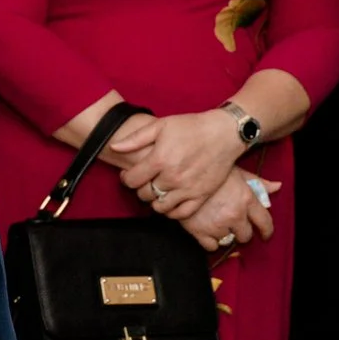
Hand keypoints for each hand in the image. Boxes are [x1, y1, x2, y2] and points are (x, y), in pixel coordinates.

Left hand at [114, 108, 242, 223]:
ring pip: (160, 206)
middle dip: (140, 189)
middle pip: (144, 194)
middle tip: (144, 182)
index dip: (126, 178)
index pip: (132, 180)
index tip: (129, 174)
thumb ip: (136, 138)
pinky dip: (171, 212)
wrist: (224, 133)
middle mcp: (173, 177)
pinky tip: (169, 201)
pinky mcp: (202, 195)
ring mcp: (188, 188)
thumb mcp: (161, 125)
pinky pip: (181, 214)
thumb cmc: (191, 127)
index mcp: (160, 159)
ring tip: (156, 191)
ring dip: (154, 201)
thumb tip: (114, 147)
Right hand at [183, 169, 272, 254]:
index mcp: (246, 199)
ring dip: (223, 234)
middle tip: (234, 224)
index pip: (265, 222)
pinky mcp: (199, 232)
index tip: (265, 235)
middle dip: (241, 231)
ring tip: (215, 222)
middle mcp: (234, 214)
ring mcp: (217, 225)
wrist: (180, 174)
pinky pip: (211, 246)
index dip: (267, 231)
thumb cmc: (209, 170)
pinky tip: (206, 230)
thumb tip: (277, 186)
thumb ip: (258, 182)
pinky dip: (210, 241)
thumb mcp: (236, 172)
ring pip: (227, 240)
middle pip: (245, 236)